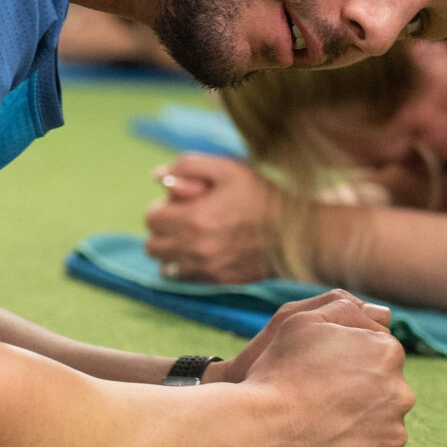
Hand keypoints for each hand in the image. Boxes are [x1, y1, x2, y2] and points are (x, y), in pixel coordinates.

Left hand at [144, 151, 280, 283]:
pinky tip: (200, 253)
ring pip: (164, 267)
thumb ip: (188, 166)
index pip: (151, 219)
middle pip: (152, 246)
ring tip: (189, 238)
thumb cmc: (261, 195)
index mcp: (194, 219)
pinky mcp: (217, 281)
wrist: (295, 233)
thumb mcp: (227, 168)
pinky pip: (183, 280)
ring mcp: (206, 269)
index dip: (160, 208)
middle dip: (161, 230)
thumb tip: (156, 176)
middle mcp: (195, 249)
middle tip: (181, 220)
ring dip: (170, 252)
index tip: (175, 204)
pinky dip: (184, 268)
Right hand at [222, 291, 413, 446]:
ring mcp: (395, 436)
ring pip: (381, 428)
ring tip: (318, 429)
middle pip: (384, 391)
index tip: (320, 374)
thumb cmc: (277, 372)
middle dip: (358, 395)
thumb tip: (382, 315)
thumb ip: (346, 309)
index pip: (378, 354)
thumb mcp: (303, 320)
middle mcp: (401, 394)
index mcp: (388, 353)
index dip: (346, 362)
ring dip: (357, 428)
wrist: (259, 431)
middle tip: (318, 402)